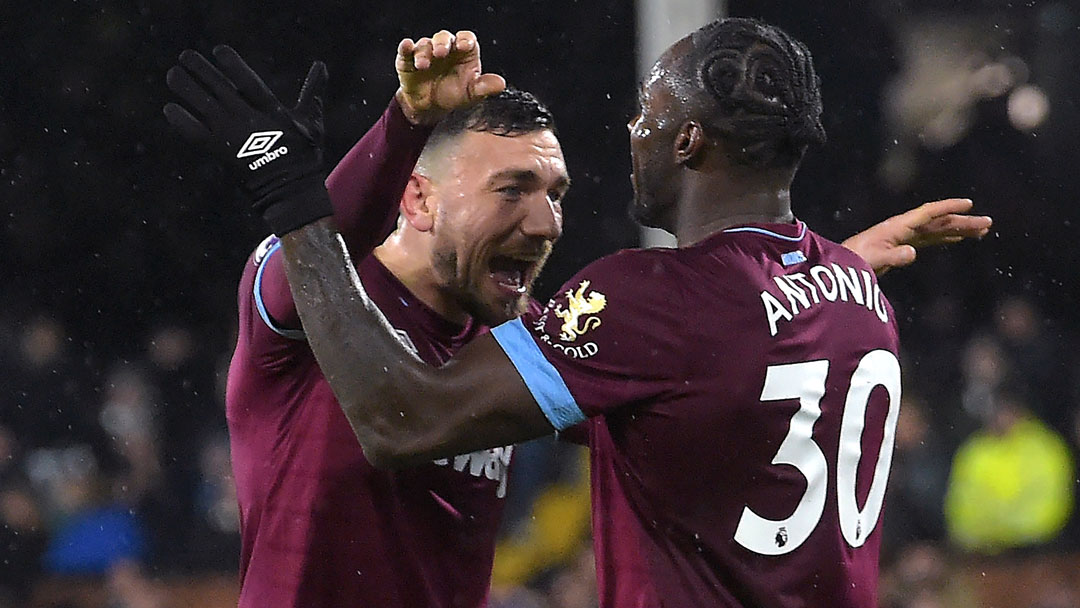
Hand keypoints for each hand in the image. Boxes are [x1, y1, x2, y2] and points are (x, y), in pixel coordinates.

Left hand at [164, 45, 332, 234]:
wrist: (290, 192)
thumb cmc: (304, 154)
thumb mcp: (312, 121)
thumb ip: (313, 91)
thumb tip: (321, 65)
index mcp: (272, 111)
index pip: (247, 81)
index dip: (231, 64)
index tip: (218, 50)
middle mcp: (249, 120)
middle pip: (219, 88)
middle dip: (200, 70)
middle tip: (185, 56)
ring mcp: (232, 136)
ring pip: (202, 106)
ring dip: (186, 89)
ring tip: (174, 75)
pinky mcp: (221, 152)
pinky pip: (195, 133)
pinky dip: (181, 120)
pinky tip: (170, 107)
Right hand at [395, 30, 505, 124]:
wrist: (431, 108)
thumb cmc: (454, 95)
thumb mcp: (471, 94)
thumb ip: (484, 87)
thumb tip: (501, 84)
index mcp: (463, 52)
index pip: (466, 39)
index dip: (465, 40)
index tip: (464, 46)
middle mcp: (445, 49)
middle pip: (444, 38)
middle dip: (442, 43)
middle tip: (441, 53)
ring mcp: (426, 53)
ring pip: (424, 45)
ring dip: (423, 53)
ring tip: (423, 65)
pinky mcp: (408, 60)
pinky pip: (406, 50)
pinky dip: (405, 47)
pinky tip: (406, 46)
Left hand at [842, 198, 992, 274]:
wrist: (838, 267)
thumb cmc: (854, 261)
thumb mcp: (874, 260)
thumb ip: (893, 257)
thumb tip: (913, 253)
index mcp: (897, 227)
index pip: (927, 213)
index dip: (947, 207)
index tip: (969, 203)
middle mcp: (902, 228)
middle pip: (938, 221)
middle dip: (962, 221)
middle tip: (988, 223)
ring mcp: (902, 237)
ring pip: (936, 230)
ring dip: (958, 229)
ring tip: (981, 230)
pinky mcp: (901, 247)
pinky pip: (929, 239)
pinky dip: (945, 238)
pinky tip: (957, 239)